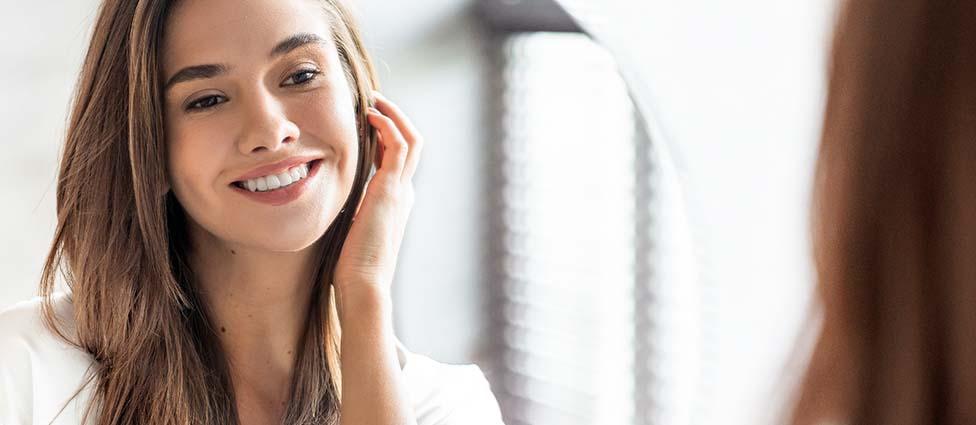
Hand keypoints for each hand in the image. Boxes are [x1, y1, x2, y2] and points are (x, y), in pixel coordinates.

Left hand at [333, 91, 422, 301]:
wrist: (363, 284)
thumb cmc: (350, 267)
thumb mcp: (348, 230)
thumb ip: (345, 212)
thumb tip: (326, 203)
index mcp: (393, 202)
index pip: (394, 159)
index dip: (382, 136)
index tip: (363, 121)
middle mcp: (402, 192)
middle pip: (410, 144)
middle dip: (393, 119)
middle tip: (372, 101)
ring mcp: (401, 190)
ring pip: (411, 139)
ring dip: (394, 115)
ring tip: (373, 100)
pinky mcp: (393, 188)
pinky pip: (399, 145)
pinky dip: (389, 125)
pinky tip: (370, 115)